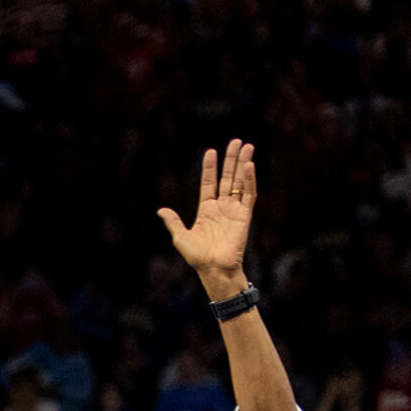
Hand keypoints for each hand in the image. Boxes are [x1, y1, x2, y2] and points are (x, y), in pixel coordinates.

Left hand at [157, 140, 257, 289]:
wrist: (213, 269)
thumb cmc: (197, 257)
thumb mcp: (180, 237)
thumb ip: (173, 222)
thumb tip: (161, 210)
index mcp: (206, 210)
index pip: (209, 183)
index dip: (210, 168)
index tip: (211, 151)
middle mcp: (221, 207)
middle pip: (227, 177)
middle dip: (231, 159)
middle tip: (237, 141)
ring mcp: (234, 210)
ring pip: (240, 182)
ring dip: (243, 164)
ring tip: (247, 146)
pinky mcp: (244, 216)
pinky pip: (248, 195)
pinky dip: (249, 180)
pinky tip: (249, 166)